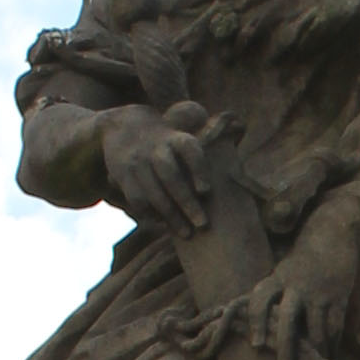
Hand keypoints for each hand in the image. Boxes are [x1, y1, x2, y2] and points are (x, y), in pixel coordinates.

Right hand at [98, 103, 229, 229]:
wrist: (124, 127)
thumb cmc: (167, 142)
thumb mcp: (182, 137)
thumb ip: (203, 156)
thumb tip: (236, 177)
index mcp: (177, 138)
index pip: (190, 150)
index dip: (198, 169)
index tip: (206, 191)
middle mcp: (157, 148)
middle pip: (171, 176)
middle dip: (187, 203)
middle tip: (203, 225)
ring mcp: (139, 161)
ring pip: (154, 192)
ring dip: (171, 216)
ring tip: (187, 233)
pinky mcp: (123, 174)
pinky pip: (137, 199)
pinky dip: (151, 214)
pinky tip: (164, 224)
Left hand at [199, 205, 359, 359]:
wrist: (333, 232)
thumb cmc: (303, 259)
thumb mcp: (283, 272)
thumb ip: (274, 296)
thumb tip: (258, 325)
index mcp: (276, 279)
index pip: (260, 300)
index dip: (256, 322)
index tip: (256, 344)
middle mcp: (295, 286)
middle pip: (287, 320)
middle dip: (285, 347)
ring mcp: (318, 291)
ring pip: (316, 328)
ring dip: (315, 350)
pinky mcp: (339, 295)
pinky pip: (335, 325)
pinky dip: (333, 342)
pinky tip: (330, 354)